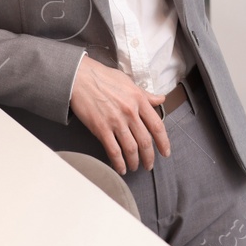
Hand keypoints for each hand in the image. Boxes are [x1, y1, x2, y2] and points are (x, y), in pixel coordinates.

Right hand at [68, 54, 171, 174]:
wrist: (79, 78)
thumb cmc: (103, 77)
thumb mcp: (128, 82)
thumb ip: (146, 94)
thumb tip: (161, 99)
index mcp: (139, 100)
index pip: (157, 126)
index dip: (164, 142)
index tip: (165, 152)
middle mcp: (130, 112)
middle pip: (145, 141)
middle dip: (149, 157)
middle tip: (149, 165)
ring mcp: (116, 121)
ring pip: (131, 149)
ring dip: (134, 162)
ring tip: (134, 167)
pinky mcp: (101, 128)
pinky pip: (113, 151)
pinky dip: (119, 162)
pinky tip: (121, 168)